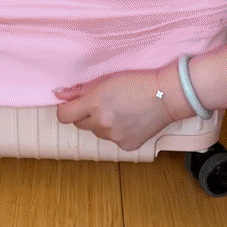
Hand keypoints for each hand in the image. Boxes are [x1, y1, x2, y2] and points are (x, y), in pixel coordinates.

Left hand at [53, 68, 180, 151]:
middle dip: (86, 115)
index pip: (64, 116)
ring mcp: (114, 137)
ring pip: (98, 132)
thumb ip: (80, 90)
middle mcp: (102, 123)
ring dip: (102, 124)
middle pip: (80, 124)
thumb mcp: (107, 81)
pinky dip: (117, 132)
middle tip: (103, 104)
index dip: (65, 110)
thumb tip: (59, 95)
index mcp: (95, 104)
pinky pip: (113, 140)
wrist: (166, 96)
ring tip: (121, 111)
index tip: (71, 106)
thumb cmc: (138, 83)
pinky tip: (130, 121)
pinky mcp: (126, 146)